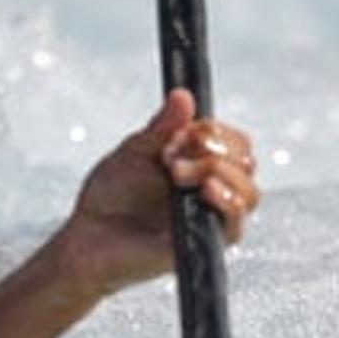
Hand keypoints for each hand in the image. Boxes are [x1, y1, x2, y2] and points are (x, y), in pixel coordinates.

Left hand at [54, 88, 258, 297]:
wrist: (88, 236)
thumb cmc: (111, 194)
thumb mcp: (134, 152)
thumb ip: (162, 127)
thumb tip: (183, 93)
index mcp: (201, 165)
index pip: (235, 141)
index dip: (213, 131)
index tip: (176, 136)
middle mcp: (214, 191)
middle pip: (246, 162)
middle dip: (212, 149)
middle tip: (169, 156)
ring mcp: (212, 218)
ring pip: (249, 192)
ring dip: (217, 171)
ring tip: (176, 172)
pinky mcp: (206, 244)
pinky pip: (235, 225)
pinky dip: (227, 202)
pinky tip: (206, 188)